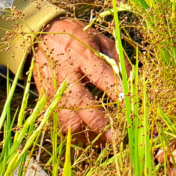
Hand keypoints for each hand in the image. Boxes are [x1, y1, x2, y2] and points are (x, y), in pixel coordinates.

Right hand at [32, 17, 121, 143]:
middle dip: (102, 125)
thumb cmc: (76, 36)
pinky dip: (76, 135)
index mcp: (81, 55)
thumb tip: (135, 81)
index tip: (133, 106)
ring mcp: (54, 91)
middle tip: (119, 137)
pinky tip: (91, 136)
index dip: (117, 92)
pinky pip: (60, 125)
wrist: (40, 36)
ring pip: (68, 122)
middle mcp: (66, 76)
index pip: (101, 76)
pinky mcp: (47, 101)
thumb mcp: (100, 39)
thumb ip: (117, 59)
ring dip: (88, 135)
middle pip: (81, 106)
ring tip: (106, 140)